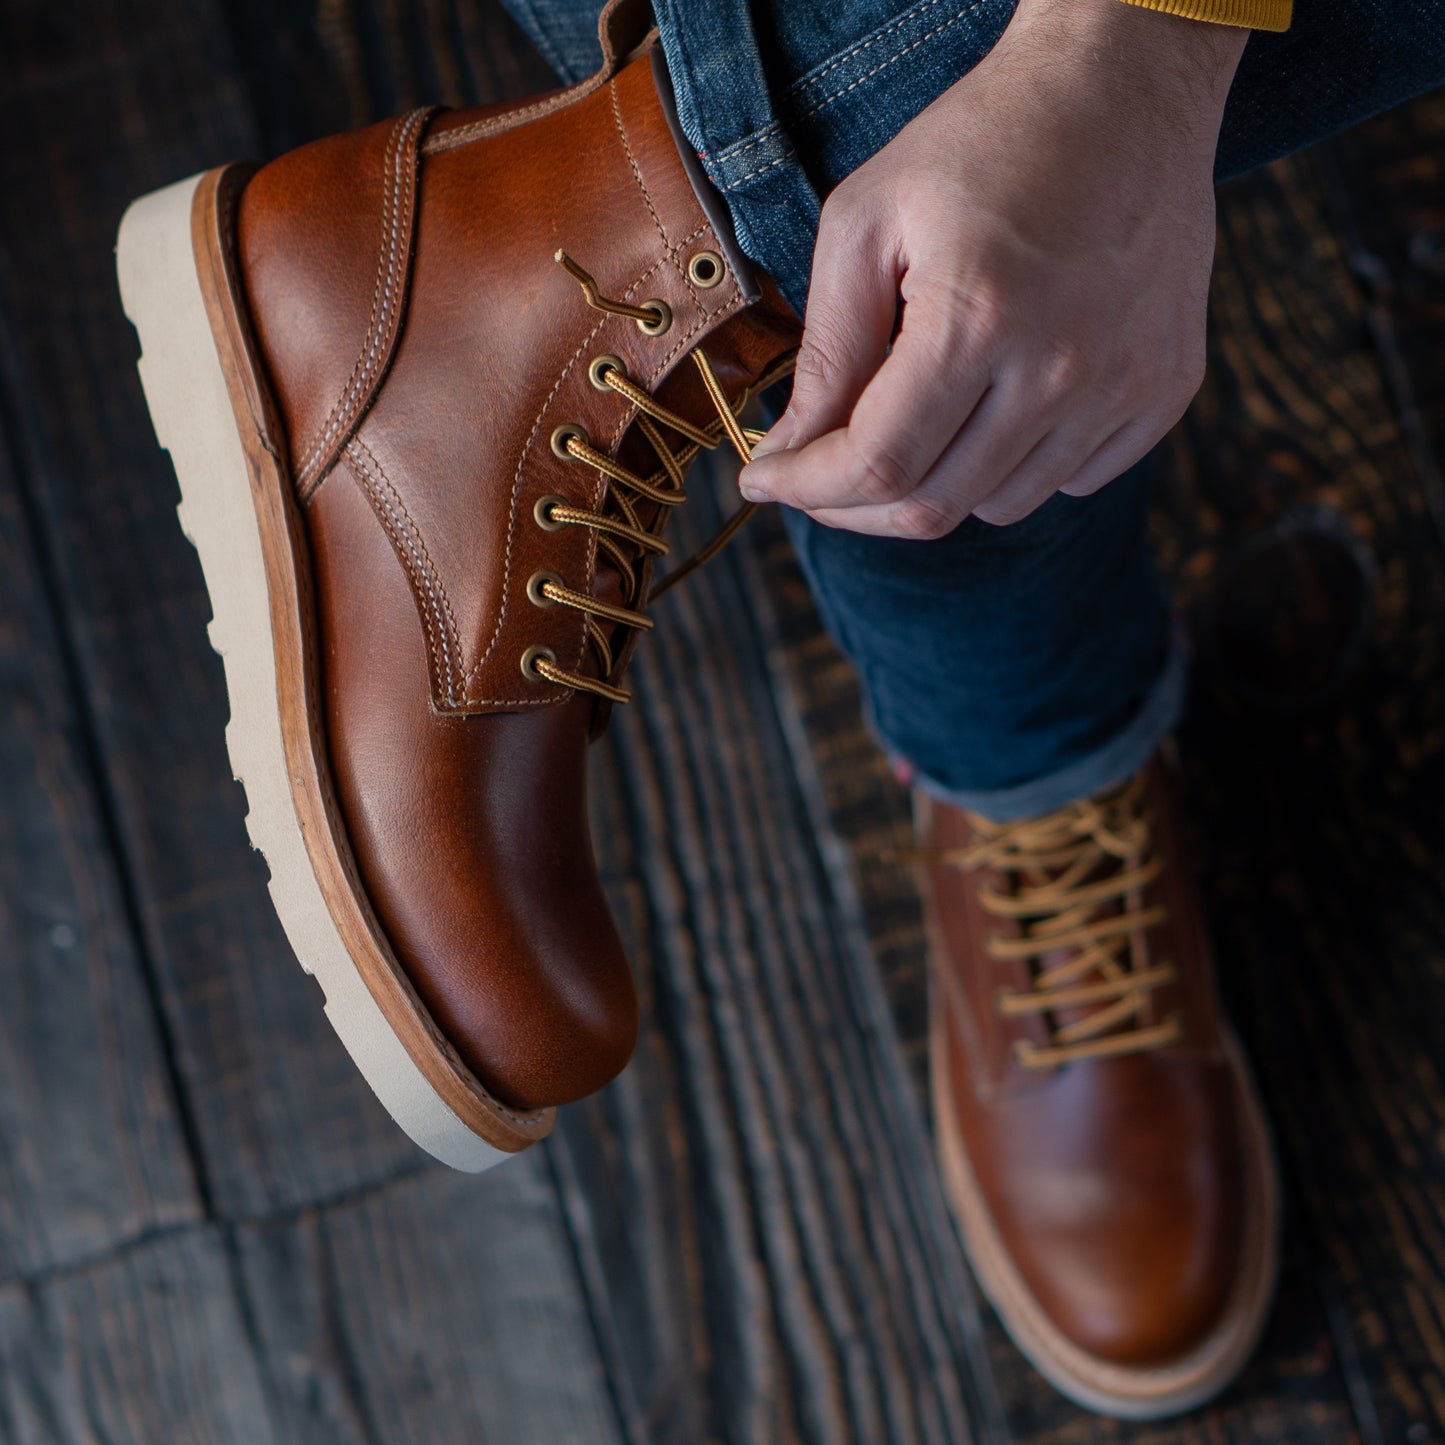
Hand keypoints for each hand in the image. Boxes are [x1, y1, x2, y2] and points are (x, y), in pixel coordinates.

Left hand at [740, 0, 1247, 535]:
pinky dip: (1019, 465)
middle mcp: (1063, 366)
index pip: (877, 463)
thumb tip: (792, 452)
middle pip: (933, 506)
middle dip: (853, 505)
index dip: (807, 488)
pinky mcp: (1165, 389)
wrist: (1124, 84)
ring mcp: (1125, 384)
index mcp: (978, 316)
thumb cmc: (980, 143)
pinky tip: (1001, 401)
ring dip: (937, 483)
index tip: (765, 480)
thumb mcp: (866, 222)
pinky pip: (1072, 481)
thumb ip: (828, 349)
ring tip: (918, 415)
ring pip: (998, 506)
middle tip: (817, 473)